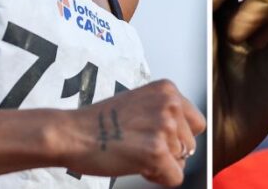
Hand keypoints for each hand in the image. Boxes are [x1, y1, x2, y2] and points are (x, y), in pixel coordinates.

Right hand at [62, 80, 205, 186]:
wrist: (71, 133)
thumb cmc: (98, 122)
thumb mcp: (139, 103)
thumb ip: (163, 113)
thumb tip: (185, 137)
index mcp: (167, 90)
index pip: (196, 123)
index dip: (178, 137)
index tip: (156, 138)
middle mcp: (169, 105)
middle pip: (191, 144)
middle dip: (170, 152)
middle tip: (140, 147)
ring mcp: (164, 127)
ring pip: (182, 161)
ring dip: (161, 164)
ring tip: (134, 152)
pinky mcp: (157, 151)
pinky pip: (175, 177)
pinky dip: (158, 178)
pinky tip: (137, 165)